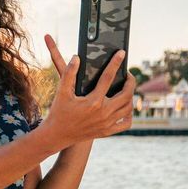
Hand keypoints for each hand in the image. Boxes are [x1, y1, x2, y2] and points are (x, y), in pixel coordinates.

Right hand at [40, 34, 136, 149]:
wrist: (57, 135)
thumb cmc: (59, 112)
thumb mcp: (61, 92)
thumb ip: (69, 73)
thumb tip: (77, 58)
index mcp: (93, 101)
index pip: (108, 77)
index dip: (115, 63)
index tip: (122, 54)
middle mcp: (103, 113)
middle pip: (126, 94)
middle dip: (130, 82)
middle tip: (127, 75)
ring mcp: (107, 123)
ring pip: (128, 108)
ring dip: (130, 97)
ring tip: (127, 89)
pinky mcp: (107, 131)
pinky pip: (126, 123)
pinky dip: (129, 115)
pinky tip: (126, 108)